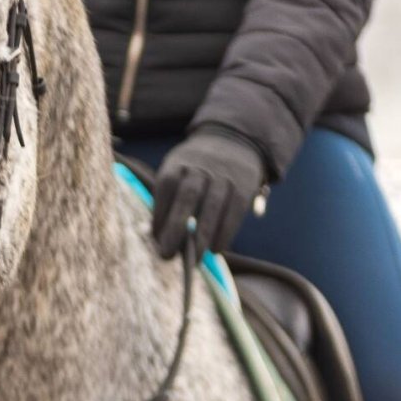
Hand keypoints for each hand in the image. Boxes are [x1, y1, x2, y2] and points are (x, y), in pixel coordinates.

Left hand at [151, 128, 265, 258]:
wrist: (235, 141)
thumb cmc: (197, 170)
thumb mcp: (180, 171)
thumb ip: (171, 199)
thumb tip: (161, 238)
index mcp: (179, 162)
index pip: (166, 185)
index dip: (159, 212)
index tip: (155, 238)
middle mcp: (201, 166)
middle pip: (188, 195)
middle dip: (176, 226)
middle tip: (167, 254)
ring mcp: (224, 174)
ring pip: (212, 204)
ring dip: (201, 235)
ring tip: (194, 259)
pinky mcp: (244, 185)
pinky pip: (234, 210)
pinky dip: (225, 232)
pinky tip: (216, 249)